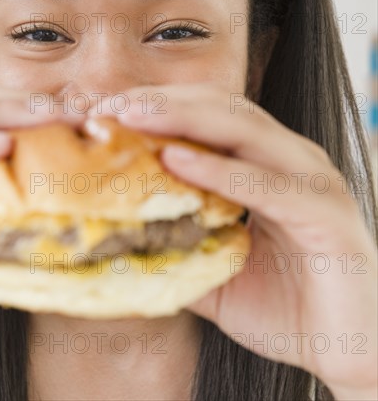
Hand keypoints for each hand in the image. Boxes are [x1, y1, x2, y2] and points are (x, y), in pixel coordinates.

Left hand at [90, 83, 377, 400]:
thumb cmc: (285, 307)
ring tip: (132, 117)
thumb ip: (176, 246)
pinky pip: (266, 185)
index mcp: (264, 165)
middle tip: (110, 106)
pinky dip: (219, 170)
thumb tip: (120, 239)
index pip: (206, 117)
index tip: (106, 112)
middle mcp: (289, 160)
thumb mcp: (216, 269)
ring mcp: (311, 181)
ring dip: (183, 119)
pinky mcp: (326, 215)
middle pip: (221, 109)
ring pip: (244, 131)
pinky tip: (175, 161)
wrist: (349, 352)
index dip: (157, 108)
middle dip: (162, 102)